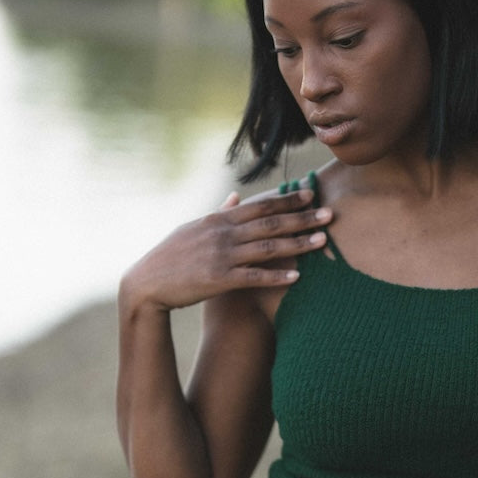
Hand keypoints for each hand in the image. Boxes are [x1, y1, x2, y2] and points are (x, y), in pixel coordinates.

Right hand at [120, 188, 331, 311]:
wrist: (147, 283)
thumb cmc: (171, 256)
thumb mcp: (193, 228)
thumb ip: (219, 213)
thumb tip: (235, 197)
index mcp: (217, 219)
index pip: (259, 205)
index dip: (287, 199)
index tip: (310, 194)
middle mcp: (222, 233)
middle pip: (270, 222)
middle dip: (302, 217)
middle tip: (330, 214)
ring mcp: (221, 256)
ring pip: (267, 247)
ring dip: (298, 244)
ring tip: (322, 241)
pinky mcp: (219, 279)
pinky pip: (254, 277)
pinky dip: (276, 276)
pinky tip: (297, 276)